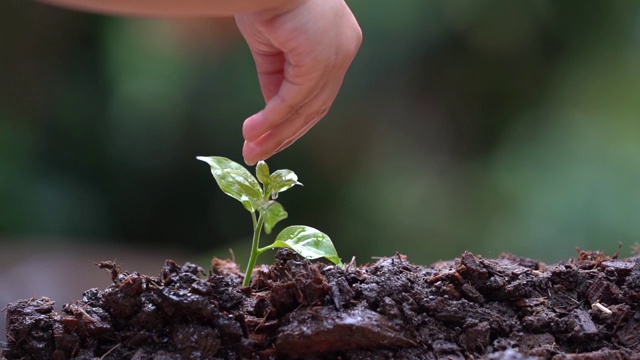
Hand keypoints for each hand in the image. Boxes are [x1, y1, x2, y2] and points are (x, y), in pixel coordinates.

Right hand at [235, 0, 361, 164]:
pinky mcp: (320, 58)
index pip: (319, 92)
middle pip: (316, 105)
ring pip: (306, 108)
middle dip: (285, 133)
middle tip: (258, 154)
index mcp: (337, 43)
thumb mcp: (272, 46)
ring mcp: (336, 54)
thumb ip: (277, 77)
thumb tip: (272, 109)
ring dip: (276, 132)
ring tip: (251, 150)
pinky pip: (294, 99)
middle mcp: (343, 49)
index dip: (293, 119)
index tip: (269, 138)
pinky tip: (252, 132)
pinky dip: (271, 118)